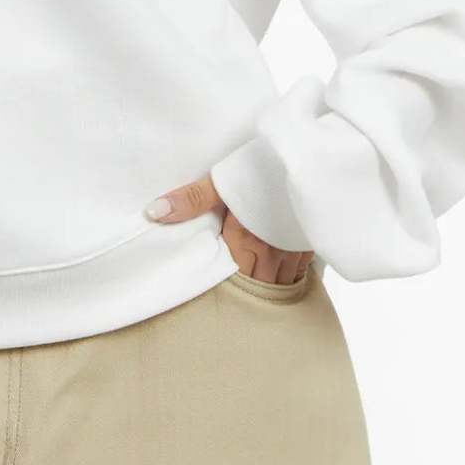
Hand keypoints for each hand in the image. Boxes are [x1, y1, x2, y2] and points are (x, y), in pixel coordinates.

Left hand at [145, 171, 313, 286]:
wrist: (307, 162)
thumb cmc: (262, 170)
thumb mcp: (223, 181)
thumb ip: (191, 199)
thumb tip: (154, 212)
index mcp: (246, 240)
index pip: (228, 277)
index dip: (220, 286)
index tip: (210, 290)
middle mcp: (271, 253)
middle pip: (254, 288)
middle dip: (242, 294)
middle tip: (227, 302)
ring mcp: (293, 252)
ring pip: (278, 285)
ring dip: (264, 290)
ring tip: (250, 296)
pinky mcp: (309, 245)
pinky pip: (298, 274)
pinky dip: (287, 279)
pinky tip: (279, 277)